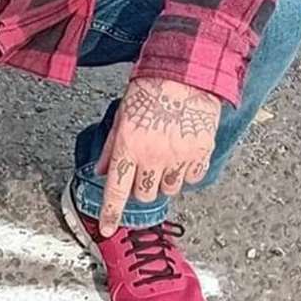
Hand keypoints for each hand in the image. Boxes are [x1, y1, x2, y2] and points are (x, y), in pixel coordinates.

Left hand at [97, 78, 220, 235]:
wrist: (185, 72)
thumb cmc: (150, 88)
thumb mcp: (121, 115)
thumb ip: (111, 147)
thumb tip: (100, 170)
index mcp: (129, 147)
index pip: (116, 191)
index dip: (110, 213)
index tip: (107, 228)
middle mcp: (153, 157)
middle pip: (144, 195)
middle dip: (141, 187)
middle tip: (145, 168)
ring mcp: (179, 158)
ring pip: (169, 189)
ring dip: (164, 180)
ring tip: (166, 156)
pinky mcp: (201, 153)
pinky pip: (193, 178)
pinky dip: (187, 172)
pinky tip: (183, 154)